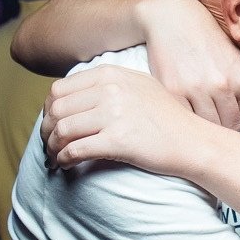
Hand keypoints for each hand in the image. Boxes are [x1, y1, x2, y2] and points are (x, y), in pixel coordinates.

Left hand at [41, 65, 206, 173]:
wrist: (194, 141)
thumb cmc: (169, 118)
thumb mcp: (140, 86)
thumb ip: (110, 83)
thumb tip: (76, 95)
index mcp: (111, 74)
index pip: (60, 89)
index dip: (49, 109)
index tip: (51, 123)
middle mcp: (110, 90)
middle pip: (57, 109)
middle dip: (46, 129)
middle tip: (47, 143)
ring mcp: (114, 114)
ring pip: (62, 130)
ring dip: (52, 147)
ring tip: (54, 156)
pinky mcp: (118, 140)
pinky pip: (75, 150)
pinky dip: (64, 159)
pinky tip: (65, 165)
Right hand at [137, 0, 239, 129]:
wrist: (172, 17)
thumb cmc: (204, 38)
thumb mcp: (233, 57)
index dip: (237, 124)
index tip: (229, 124)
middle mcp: (222, 85)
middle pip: (229, 126)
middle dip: (223, 129)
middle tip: (215, 130)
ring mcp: (197, 90)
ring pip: (207, 126)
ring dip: (206, 129)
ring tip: (201, 127)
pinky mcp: (173, 92)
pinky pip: (186, 119)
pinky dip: (187, 123)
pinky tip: (186, 118)